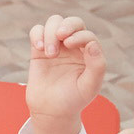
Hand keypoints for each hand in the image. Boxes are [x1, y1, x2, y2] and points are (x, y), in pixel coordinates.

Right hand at [25, 16, 104, 133]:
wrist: (52, 111)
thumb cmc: (74, 100)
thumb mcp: (90, 87)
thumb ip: (97, 66)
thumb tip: (92, 44)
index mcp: (88, 53)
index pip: (87, 34)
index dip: (80, 35)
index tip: (71, 45)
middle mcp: (73, 47)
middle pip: (72, 22)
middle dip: (67, 25)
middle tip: (62, 36)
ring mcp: (56, 46)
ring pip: (54, 22)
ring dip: (51, 32)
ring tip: (49, 52)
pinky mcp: (38, 50)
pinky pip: (37, 31)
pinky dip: (37, 34)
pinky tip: (39, 48)